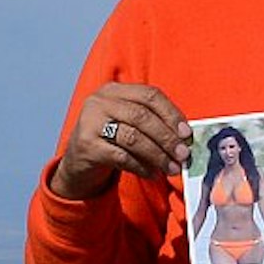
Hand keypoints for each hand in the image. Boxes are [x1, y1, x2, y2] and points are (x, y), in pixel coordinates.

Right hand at [48, 82, 185, 200]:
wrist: (76, 163)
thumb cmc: (109, 141)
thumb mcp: (126, 122)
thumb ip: (151, 121)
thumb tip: (184, 137)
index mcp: (114, 90)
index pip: (149, 95)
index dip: (171, 114)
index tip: (186, 134)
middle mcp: (99, 101)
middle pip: (142, 116)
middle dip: (167, 137)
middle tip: (183, 155)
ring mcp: (90, 122)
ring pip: (133, 137)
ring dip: (157, 155)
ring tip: (172, 168)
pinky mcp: (86, 146)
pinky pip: (121, 156)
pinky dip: (140, 166)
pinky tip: (151, 173)